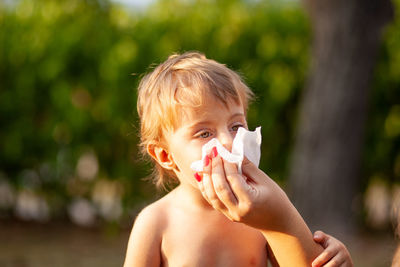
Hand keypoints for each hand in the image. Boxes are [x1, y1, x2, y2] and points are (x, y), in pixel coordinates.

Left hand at [196, 148, 323, 265]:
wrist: (278, 223)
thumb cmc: (275, 198)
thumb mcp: (265, 180)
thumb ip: (247, 166)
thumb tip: (233, 151)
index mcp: (250, 201)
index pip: (233, 179)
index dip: (226, 162)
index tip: (223, 148)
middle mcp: (238, 210)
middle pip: (219, 187)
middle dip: (214, 167)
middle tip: (212, 151)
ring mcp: (230, 214)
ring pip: (211, 195)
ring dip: (206, 176)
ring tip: (206, 159)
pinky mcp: (226, 214)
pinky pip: (211, 200)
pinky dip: (205, 186)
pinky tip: (201, 173)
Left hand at [312, 231, 352, 266]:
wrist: (342, 254)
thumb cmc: (328, 245)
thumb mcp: (325, 239)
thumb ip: (320, 236)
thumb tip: (315, 238)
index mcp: (337, 246)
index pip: (327, 253)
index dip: (320, 260)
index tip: (313, 264)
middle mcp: (344, 254)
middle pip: (334, 263)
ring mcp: (348, 262)